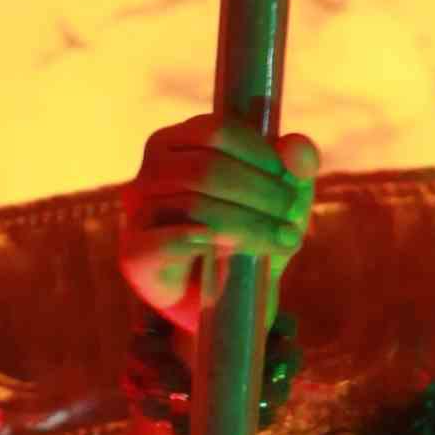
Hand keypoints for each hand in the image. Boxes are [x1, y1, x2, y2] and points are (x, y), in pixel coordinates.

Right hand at [120, 114, 317, 324]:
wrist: (223, 304)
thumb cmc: (250, 238)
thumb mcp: (282, 201)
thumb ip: (295, 168)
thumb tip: (299, 150)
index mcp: (181, 142)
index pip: (216, 131)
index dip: (260, 155)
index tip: (292, 186)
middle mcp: (153, 170)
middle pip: (207, 168)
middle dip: (262, 194)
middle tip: (296, 224)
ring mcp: (138, 211)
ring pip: (193, 205)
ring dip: (248, 224)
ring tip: (285, 242)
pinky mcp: (135, 253)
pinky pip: (164, 242)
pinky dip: (204, 245)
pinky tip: (235, 254)